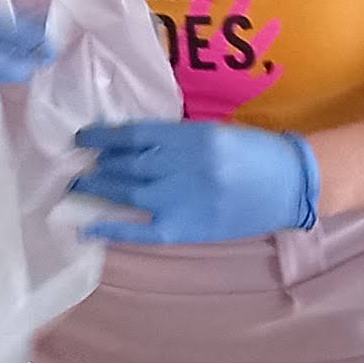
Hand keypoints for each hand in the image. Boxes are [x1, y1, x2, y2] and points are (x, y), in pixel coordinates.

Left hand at [69, 120, 320, 243]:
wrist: (290, 185)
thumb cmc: (253, 154)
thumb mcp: (213, 132)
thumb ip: (175, 138)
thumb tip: (130, 144)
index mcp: (190, 136)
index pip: (133, 135)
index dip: (102, 137)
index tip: (82, 137)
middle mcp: (181, 165)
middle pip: (125, 164)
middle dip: (96, 164)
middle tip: (73, 163)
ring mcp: (181, 199)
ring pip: (126, 192)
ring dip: (97, 188)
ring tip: (75, 186)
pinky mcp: (185, 228)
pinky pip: (140, 231)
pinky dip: (112, 230)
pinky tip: (88, 227)